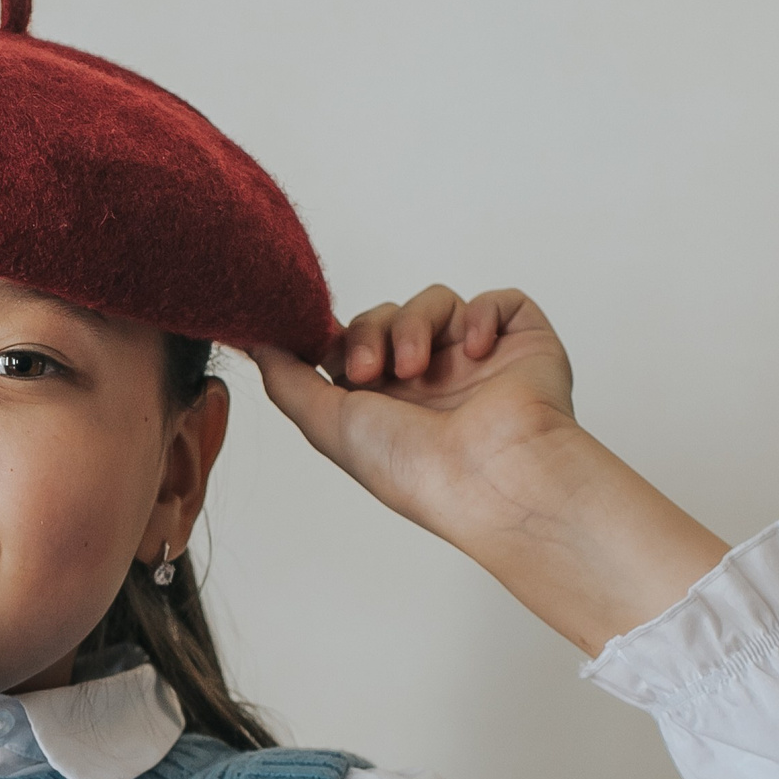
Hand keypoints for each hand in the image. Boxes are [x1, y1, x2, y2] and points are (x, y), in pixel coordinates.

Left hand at [249, 287, 726, 656]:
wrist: (488, 479)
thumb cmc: (414, 470)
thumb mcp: (327, 423)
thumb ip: (287, 380)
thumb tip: (257, 343)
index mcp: (389, 403)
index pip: (354, 343)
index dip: (339, 338)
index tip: (324, 347)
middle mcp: (432, 381)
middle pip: (386, 316)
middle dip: (369, 333)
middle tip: (370, 372)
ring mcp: (477, 361)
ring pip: (434, 301)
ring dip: (414, 325)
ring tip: (415, 367)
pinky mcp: (522, 342)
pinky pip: (497, 299)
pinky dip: (481, 315)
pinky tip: (475, 350)